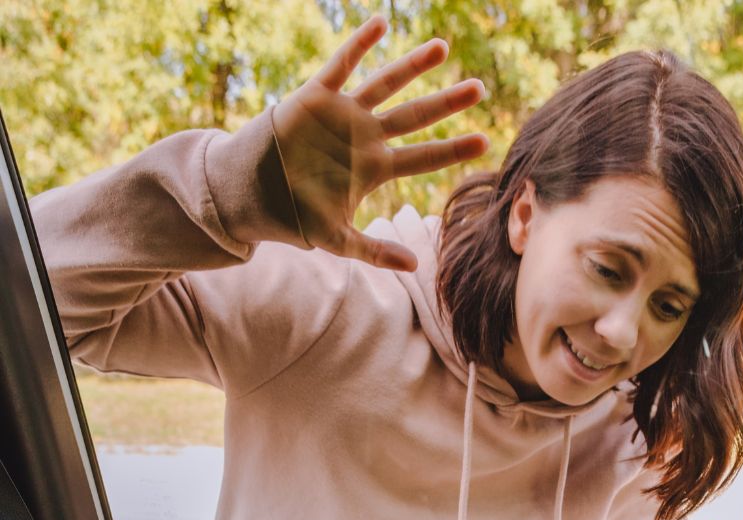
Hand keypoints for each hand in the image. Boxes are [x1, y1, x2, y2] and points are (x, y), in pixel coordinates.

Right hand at [271, 15, 487, 269]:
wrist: (253, 194)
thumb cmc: (297, 215)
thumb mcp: (339, 239)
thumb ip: (375, 252)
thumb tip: (415, 267)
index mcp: (376, 167)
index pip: (424, 157)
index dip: (453, 149)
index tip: (485, 141)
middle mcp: (366, 136)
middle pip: (416, 116)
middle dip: (447, 102)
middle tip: (479, 88)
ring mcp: (343, 114)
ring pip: (385, 85)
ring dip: (413, 67)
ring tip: (443, 48)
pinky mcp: (316, 96)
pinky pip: (340, 65)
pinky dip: (359, 45)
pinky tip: (380, 23)